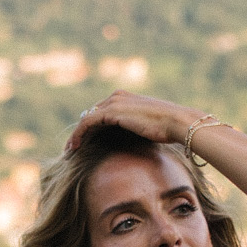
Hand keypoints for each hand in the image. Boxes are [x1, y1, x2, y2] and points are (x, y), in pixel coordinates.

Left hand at [66, 90, 196, 150]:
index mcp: (126, 98)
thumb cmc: (169, 128)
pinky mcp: (111, 112)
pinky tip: (74, 147)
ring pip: (86, 119)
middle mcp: (117, 96)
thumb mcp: (148, 126)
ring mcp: (114, 102)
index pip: (101, 111)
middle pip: (91, 114)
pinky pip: (87, 123)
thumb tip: (134, 141)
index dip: (90, 127)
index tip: (84, 143)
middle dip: (81, 131)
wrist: (177, 122)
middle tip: (73, 148)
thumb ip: (136, 128)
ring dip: (76, 135)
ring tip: (69, 150)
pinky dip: (78, 134)